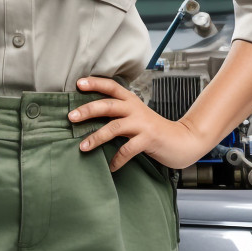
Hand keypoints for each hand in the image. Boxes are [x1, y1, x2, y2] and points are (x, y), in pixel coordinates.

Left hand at [70, 76, 201, 171]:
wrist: (180, 140)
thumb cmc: (152, 129)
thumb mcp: (135, 115)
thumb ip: (117, 113)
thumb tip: (88, 115)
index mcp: (130, 100)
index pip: (111, 86)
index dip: (95, 83)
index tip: (78, 83)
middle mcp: (135, 109)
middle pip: (108, 105)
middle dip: (88, 110)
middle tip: (71, 117)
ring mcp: (142, 124)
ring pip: (114, 127)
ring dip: (96, 137)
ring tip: (83, 147)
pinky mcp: (148, 139)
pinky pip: (127, 150)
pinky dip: (117, 159)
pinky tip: (110, 167)